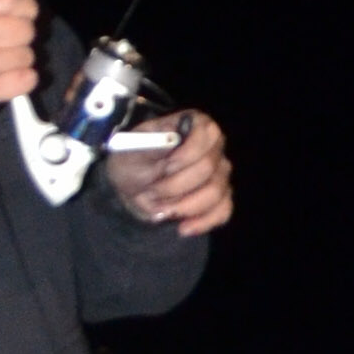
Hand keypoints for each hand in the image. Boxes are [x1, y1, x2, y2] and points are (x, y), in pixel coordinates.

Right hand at [0, 0, 42, 140]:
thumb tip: (5, 7)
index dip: (24, 6)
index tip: (25, 15)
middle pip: (25, 28)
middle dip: (20, 38)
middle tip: (6, 47)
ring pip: (28, 55)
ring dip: (18, 62)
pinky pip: (28, 79)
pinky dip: (22, 81)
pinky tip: (6, 82)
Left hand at [106, 107, 232, 235]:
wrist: (130, 190)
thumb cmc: (132, 162)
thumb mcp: (130, 151)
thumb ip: (150, 145)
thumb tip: (171, 141)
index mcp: (195, 125)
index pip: (207, 133)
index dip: (186, 154)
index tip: (164, 167)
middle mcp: (213, 147)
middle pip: (208, 168)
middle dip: (176, 185)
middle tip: (152, 192)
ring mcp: (220, 174)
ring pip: (216, 192)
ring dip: (184, 206)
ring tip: (160, 210)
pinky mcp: (220, 199)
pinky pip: (223, 211)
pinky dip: (202, 222)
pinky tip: (182, 228)